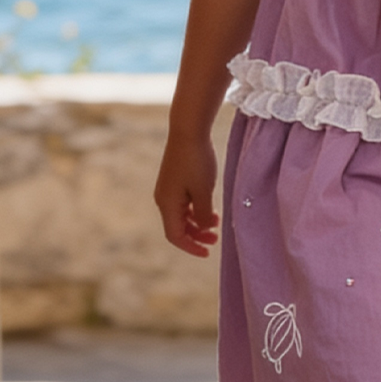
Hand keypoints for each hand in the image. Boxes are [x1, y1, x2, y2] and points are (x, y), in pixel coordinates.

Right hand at [154, 135, 219, 257]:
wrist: (188, 130)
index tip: (207, 252)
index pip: (175, 236)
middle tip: (216, 238)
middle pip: (178, 227)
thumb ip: (204, 214)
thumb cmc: (197, 160)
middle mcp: (163, 199)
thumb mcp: (204, 190)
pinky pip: (183, 202)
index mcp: (167, 204)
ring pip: (181, 214)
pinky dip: (195, 209)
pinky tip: (210, 207)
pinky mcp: (173, 179)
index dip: (191, 247)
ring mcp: (168, 189)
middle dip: (197, 235)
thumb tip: (205, 228)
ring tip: (217, 221)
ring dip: (198, 222)